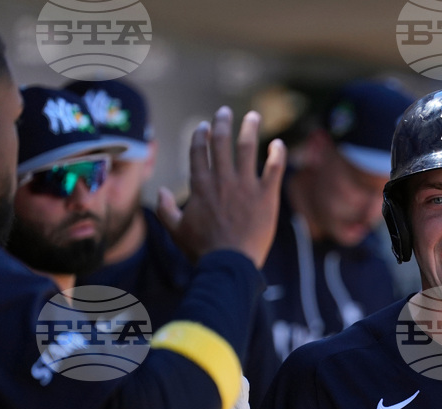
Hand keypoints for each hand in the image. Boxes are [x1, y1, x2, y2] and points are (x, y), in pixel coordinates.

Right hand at [158, 107, 286, 268]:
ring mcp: (245, 186)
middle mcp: (222, 179)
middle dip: (223, 123)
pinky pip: (274, 168)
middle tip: (225, 111)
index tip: (204, 126)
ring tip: (253, 116)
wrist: (229, 264)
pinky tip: (278, 144)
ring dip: (250, 129)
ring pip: (247, 148)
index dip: (201, 135)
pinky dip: (277, 154)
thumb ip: (166, 209)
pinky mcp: (266, 196)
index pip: (199, 151)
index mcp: (200, 185)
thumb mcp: (176, 230)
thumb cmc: (202, 250)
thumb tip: (163, 192)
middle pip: (222, 142)